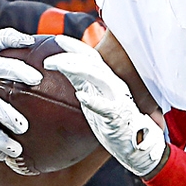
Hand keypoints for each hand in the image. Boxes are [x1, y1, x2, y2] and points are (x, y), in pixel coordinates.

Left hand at [44, 35, 166, 177]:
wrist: (137, 146)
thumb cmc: (114, 122)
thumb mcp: (94, 99)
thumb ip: (82, 84)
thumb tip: (63, 70)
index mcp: (108, 80)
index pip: (91, 57)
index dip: (75, 46)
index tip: (57, 39)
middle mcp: (114, 85)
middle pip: (92, 63)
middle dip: (69, 56)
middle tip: (48, 59)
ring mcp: (117, 99)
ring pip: (98, 77)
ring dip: (76, 68)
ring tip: (57, 66)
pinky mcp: (118, 117)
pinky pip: (106, 107)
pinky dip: (94, 100)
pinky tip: (80, 96)